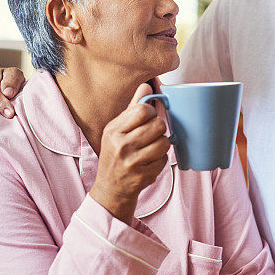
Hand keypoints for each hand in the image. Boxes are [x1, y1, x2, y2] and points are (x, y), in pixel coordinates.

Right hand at [89, 83, 170, 224]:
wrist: (110, 188)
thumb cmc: (115, 154)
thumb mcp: (116, 130)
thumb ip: (132, 108)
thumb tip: (146, 86)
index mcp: (113, 130)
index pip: (143, 110)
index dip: (151, 112)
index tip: (148, 118)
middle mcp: (121, 145)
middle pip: (158, 125)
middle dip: (159, 129)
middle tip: (151, 135)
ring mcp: (132, 162)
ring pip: (164, 143)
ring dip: (162, 145)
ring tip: (151, 148)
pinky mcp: (143, 176)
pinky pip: (164, 160)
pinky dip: (160, 160)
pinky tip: (149, 162)